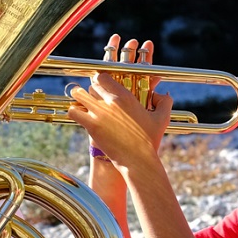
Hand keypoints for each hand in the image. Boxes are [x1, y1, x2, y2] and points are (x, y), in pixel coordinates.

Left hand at [67, 34, 171, 171]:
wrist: (138, 160)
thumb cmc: (150, 140)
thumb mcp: (162, 119)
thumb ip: (164, 102)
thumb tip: (163, 93)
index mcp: (125, 96)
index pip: (104, 76)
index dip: (101, 79)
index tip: (102, 84)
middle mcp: (110, 102)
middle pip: (92, 84)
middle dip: (92, 88)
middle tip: (94, 95)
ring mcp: (98, 113)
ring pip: (79, 94)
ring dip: (80, 97)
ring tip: (83, 102)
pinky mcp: (91, 126)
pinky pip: (74, 111)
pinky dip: (74, 111)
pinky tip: (79, 115)